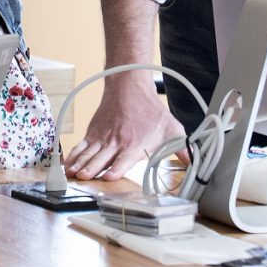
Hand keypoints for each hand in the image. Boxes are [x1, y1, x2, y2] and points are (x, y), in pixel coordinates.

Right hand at [64, 70, 183, 180]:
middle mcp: (116, 142)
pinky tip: (67, 166)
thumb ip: (183, 149)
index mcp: (135, 144)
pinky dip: (73, 156)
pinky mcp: (93, 132)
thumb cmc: (151, 111)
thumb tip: (198, 165)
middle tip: (83, 178)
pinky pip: (81, 146)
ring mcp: (102, 137)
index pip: (124, 158)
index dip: (116, 168)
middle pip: (101, 158)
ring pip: (88, 153)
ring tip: (72, 175)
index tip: (109, 176)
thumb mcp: (172, 129)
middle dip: (91, 169)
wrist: (129, 87)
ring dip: (79, 164)